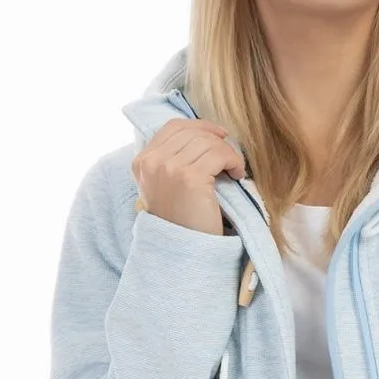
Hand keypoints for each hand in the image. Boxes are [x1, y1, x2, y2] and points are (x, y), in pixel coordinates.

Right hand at [132, 119, 246, 235]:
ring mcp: (168, 168)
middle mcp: (151, 162)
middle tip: (230, 159)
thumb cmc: (182, 221)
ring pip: (208, 141)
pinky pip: (220, 154)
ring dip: (228, 153)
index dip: (200, 126)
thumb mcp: (166, 186)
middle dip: (216, 141)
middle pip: (192, 132)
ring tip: (234, 170)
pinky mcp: (189, 178)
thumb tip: (206, 132)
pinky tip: (237, 175)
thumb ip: (172, 159)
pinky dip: (234, 161)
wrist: (184, 252)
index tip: (219, 136)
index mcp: (141, 162)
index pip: (173, 127)